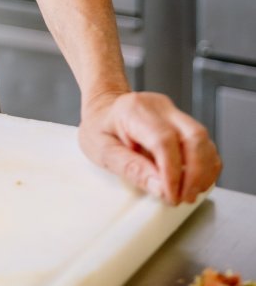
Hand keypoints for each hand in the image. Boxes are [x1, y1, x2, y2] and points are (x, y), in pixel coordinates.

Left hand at [78, 90, 221, 204]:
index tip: (171, 196)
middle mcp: (160, 107)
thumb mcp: (102, 150)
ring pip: (204, 140)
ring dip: (204, 172)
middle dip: (196, 174)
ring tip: (188, 193)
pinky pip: (204, 143)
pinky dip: (206, 166)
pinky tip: (194, 182)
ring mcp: (174, 113)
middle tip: (183, 198)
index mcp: (134, 110)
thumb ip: (131, 168)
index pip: (164, 140)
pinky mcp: (182, 123)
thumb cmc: (99, 127)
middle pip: (194, 136)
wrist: (103, 108)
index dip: (173, 173)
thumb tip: (161, 188)